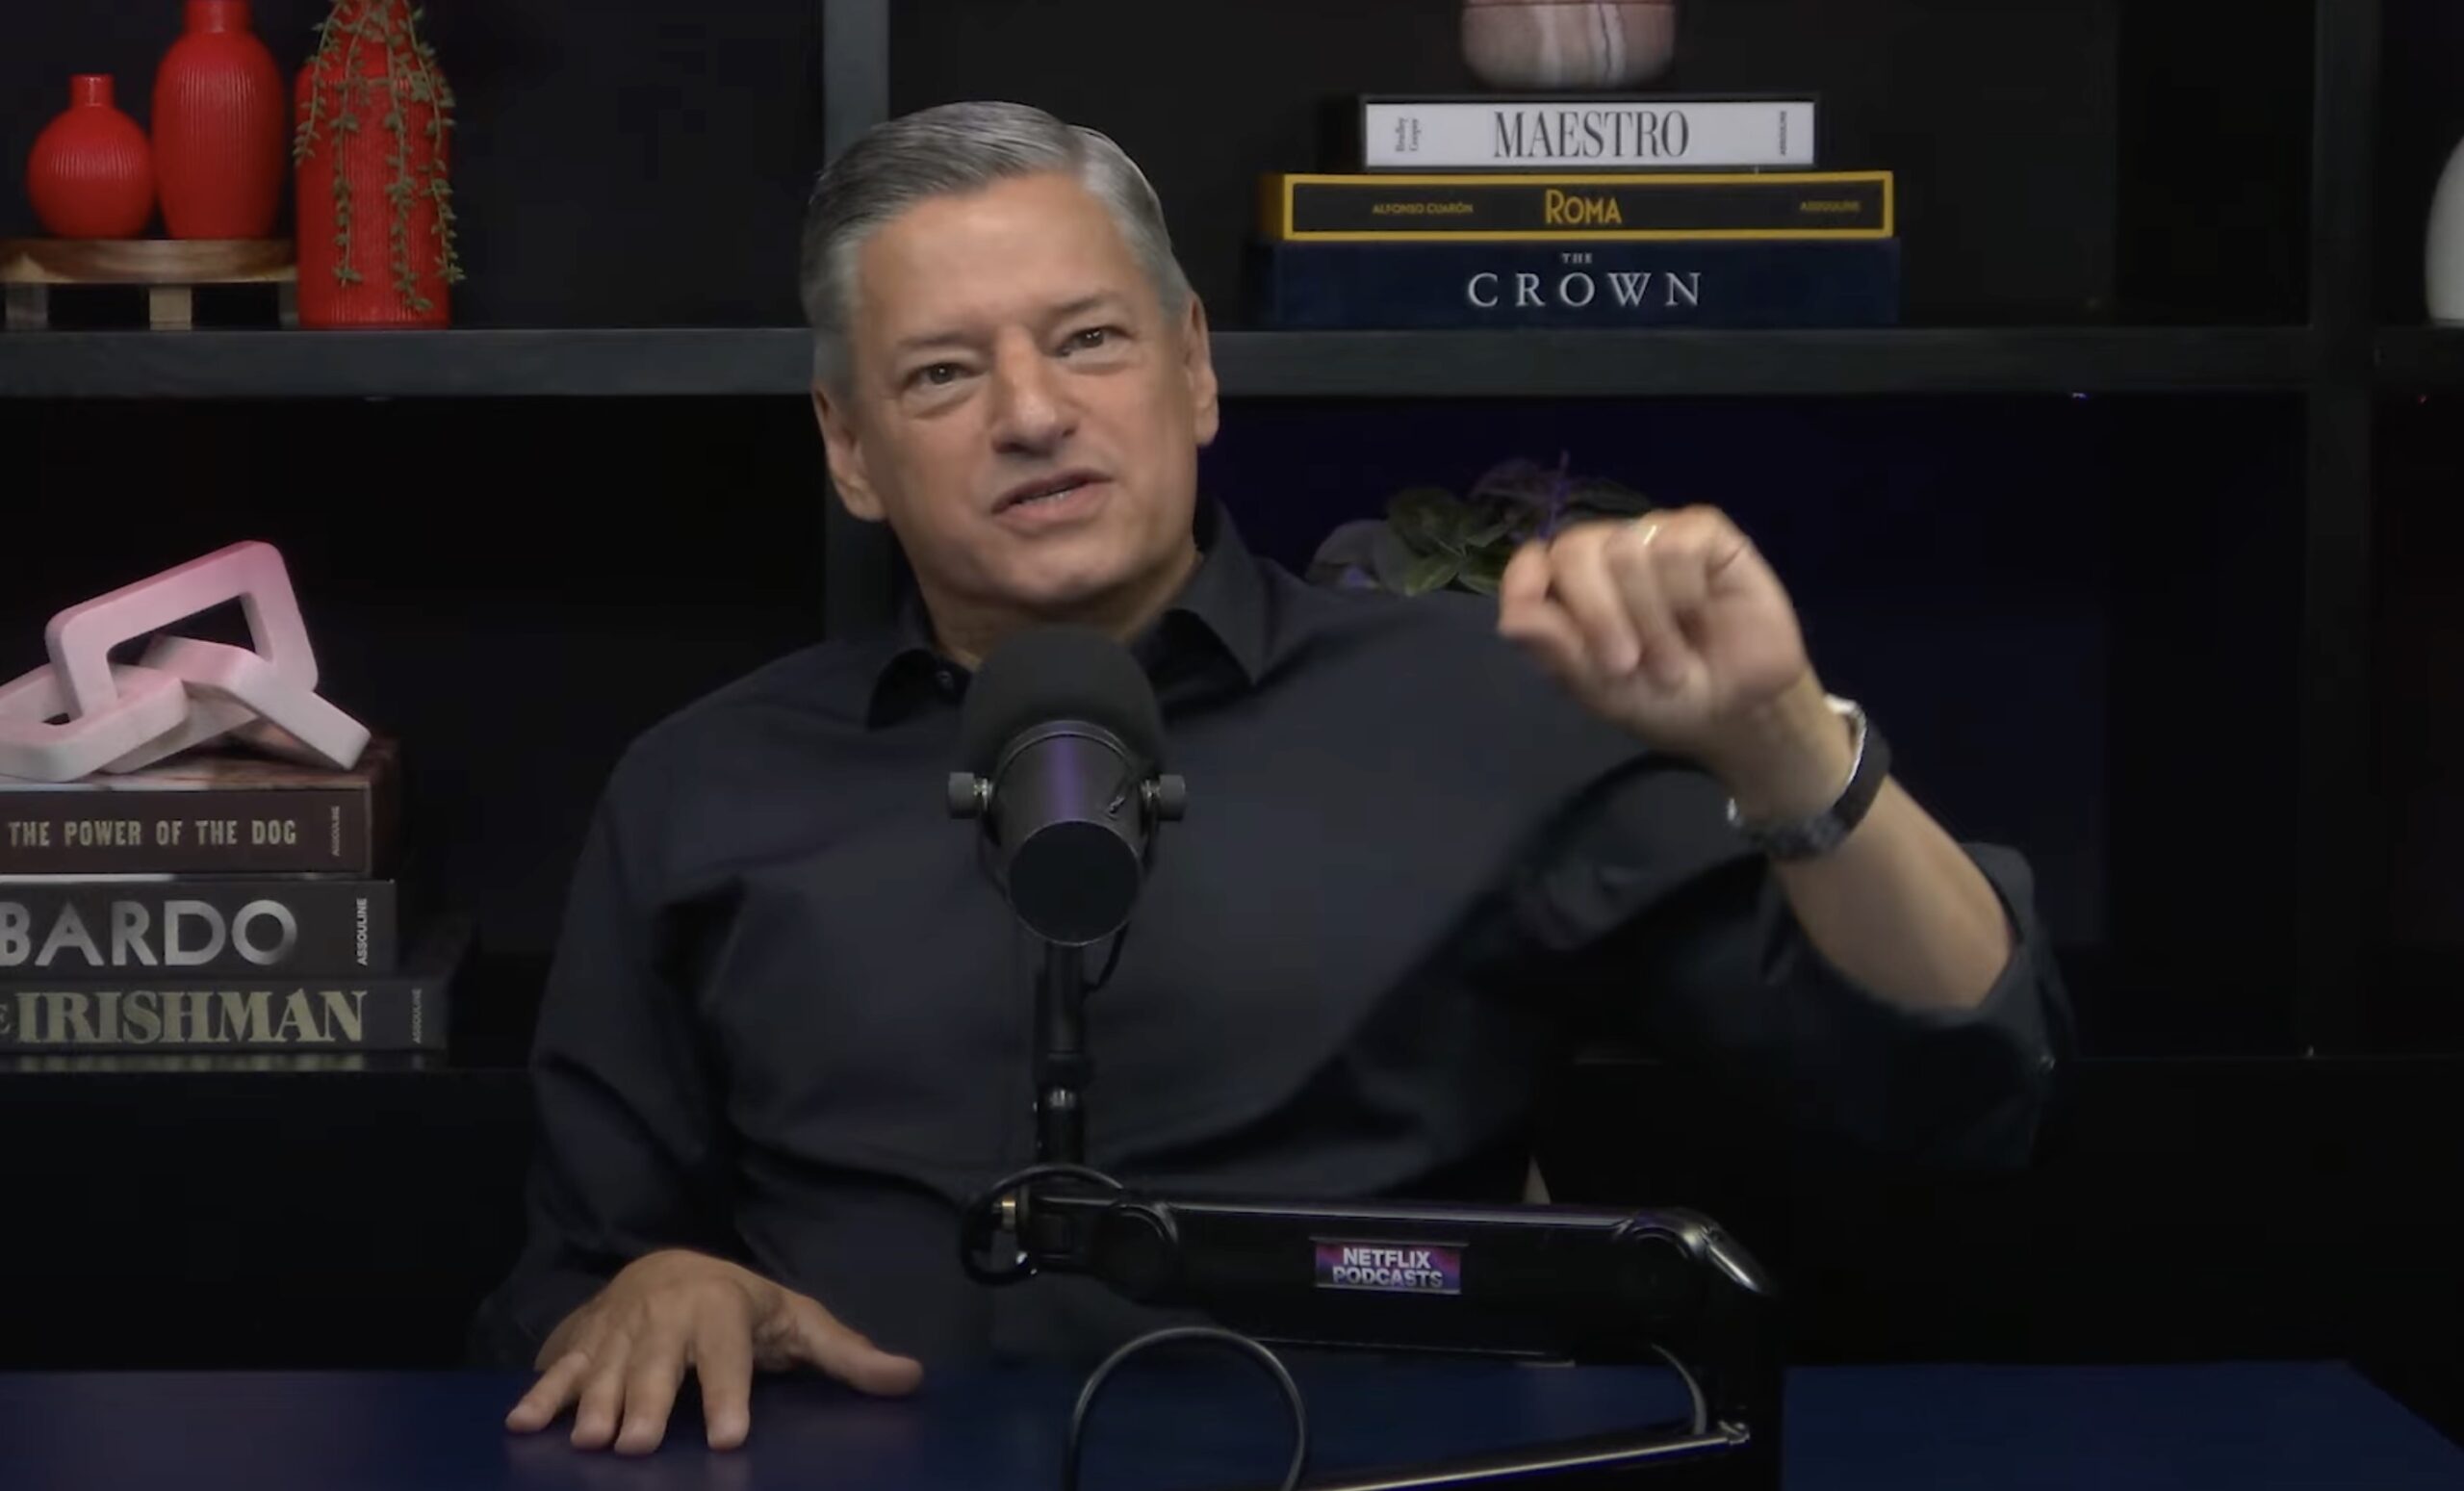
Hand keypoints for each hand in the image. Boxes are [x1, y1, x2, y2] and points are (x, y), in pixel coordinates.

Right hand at [503, 1249, 923, 1454]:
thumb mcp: (798, 1323)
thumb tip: (911, 1379)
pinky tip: (521, 1425)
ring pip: (604, 1367)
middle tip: (636, 1445)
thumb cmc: (742, 1309)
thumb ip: (848, 1356)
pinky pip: (557, 1368)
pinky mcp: (583, 1340)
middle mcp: (666, 1317)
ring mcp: (619, 1329)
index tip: (730, 1437)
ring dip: (592, 1402)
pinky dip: (539, 1394)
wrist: (669, 1267)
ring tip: (589, 1440)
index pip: (727, 1355)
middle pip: (657, 1365)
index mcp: (722, 1310)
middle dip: (647, 1402)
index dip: (729, 1394)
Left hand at [1497, 506, 1850, 818]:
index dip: (1525, 580)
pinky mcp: (1705, 534)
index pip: (1533, 561)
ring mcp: (1656, 539)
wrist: (1739, 714)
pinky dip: (1684, 591)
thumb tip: (1511, 618)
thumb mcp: (1602, 690)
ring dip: (1651, 618)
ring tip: (1673, 660)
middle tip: (1625, 666)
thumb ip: (1557, 651)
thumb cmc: (1665, 700)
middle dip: (1597, 615)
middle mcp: (1609, 555)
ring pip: (1627, 550)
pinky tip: (1701, 616)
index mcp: (1573, 591)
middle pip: (1576, 549)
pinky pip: (1678, 544)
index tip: (1532, 616)